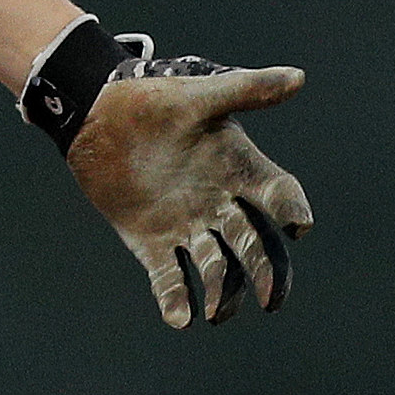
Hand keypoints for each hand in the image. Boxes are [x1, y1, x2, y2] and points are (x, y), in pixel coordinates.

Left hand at [64, 49, 311, 327]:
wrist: (95, 112)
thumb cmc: (152, 100)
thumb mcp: (198, 95)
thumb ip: (246, 90)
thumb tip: (298, 77)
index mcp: (240, 169)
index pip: (279, 195)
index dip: (291, 210)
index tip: (296, 225)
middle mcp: (221, 203)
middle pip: (254, 246)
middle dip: (265, 272)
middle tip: (271, 298)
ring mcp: (187, 224)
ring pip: (216, 268)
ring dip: (221, 292)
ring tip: (215, 312)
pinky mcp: (150, 239)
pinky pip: (168, 275)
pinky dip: (174, 298)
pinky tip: (179, 317)